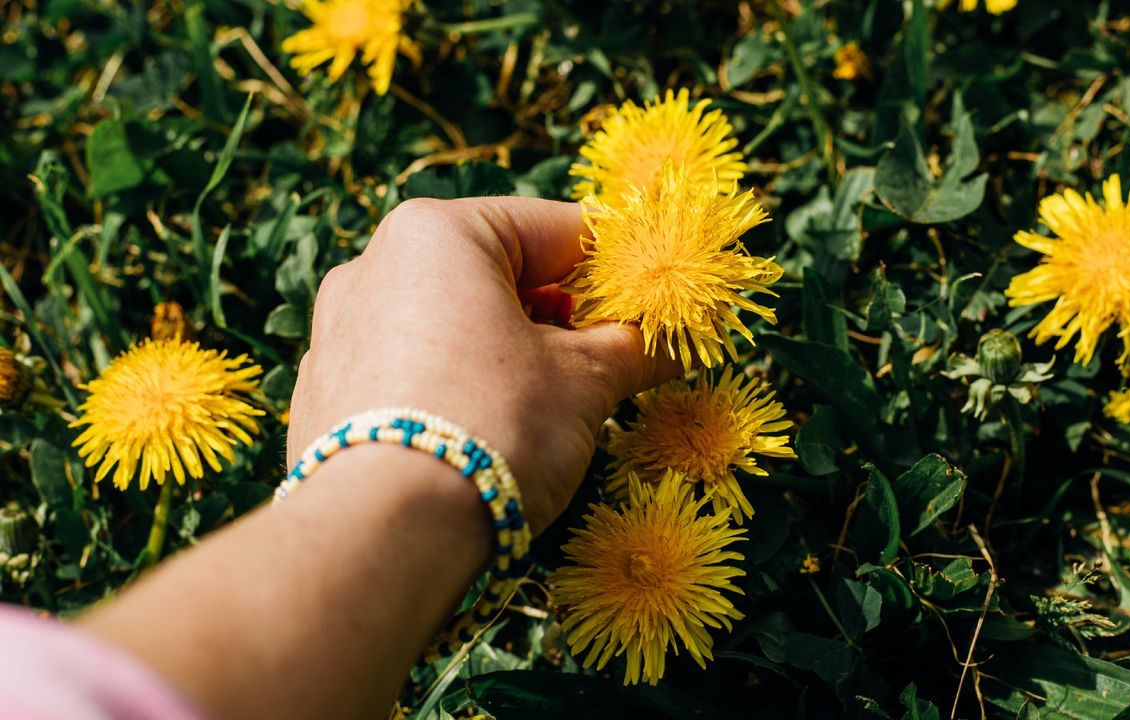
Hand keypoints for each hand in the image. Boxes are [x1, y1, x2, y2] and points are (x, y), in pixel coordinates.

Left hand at [286, 197, 675, 534]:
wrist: (383, 535)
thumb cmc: (494, 428)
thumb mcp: (586, 383)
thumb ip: (637, 348)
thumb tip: (681, 342)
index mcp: (437, 233)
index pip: (555, 228)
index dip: (616, 268)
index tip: (656, 304)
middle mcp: (374, 265)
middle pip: (498, 274)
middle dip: (560, 316)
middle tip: (610, 361)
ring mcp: (338, 331)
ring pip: (451, 324)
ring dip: (508, 352)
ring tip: (551, 406)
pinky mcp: (324, 394)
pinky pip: (409, 370)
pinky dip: (455, 387)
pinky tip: (486, 435)